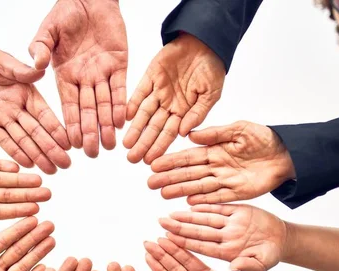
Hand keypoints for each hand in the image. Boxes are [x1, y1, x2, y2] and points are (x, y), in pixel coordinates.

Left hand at [0, 36, 70, 174]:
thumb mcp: (0, 59)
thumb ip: (18, 70)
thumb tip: (40, 71)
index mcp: (26, 91)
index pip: (44, 114)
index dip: (56, 129)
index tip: (69, 143)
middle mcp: (18, 107)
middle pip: (37, 131)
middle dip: (51, 148)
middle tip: (65, 164)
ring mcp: (3, 117)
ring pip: (22, 139)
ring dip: (37, 155)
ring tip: (50, 170)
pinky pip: (2, 140)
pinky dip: (14, 152)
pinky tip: (27, 164)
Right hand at [30, 0, 127, 157]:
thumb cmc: (65, 13)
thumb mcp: (47, 30)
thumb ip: (40, 47)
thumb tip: (34, 64)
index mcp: (65, 75)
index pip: (68, 105)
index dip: (70, 124)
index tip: (70, 143)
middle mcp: (84, 79)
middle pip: (87, 110)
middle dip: (90, 132)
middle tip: (92, 153)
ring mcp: (102, 73)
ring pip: (105, 103)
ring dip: (107, 124)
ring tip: (109, 145)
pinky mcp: (119, 65)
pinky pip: (121, 88)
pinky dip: (121, 103)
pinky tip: (121, 121)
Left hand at [124, 33, 224, 164]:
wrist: (204, 42)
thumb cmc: (212, 69)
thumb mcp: (211, 94)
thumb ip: (198, 114)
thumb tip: (184, 134)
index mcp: (184, 112)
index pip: (169, 133)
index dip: (159, 147)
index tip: (150, 161)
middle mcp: (169, 104)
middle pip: (153, 127)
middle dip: (143, 143)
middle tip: (132, 158)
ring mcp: (159, 91)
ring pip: (144, 113)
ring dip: (135, 128)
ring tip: (126, 144)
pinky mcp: (151, 76)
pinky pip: (139, 92)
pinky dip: (132, 103)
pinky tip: (126, 116)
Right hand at [149, 121, 295, 203]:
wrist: (288, 153)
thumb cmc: (265, 138)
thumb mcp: (239, 129)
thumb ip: (216, 133)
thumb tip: (191, 134)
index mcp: (215, 149)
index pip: (189, 156)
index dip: (171, 161)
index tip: (154, 165)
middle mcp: (217, 166)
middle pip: (189, 174)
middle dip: (169, 178)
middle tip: (150, 184)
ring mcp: (226, 180)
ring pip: (199, 186)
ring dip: (181, 190)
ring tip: (163, 194)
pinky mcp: (238, 192)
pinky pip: (217, 197)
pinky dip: (204, 200)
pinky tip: (188, 202)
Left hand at [160, 204, 287, 270]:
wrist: (283, 238)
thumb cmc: (271, 254)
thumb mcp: (263, 263)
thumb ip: (248, 265)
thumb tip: (233, 268)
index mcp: (228, 251)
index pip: (201, 247)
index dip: (184, 243)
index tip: (168, 240)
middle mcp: (225, 237)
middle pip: (198, 232)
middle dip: (178, 228)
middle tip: (160, 223)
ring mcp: (230, 224)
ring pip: (204, 219)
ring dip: (187, 216)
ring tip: (170, 214)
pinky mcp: (237, 211)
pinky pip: (219, 208)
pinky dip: (205, 205)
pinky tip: (190, 204)